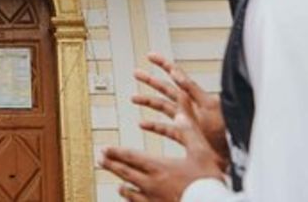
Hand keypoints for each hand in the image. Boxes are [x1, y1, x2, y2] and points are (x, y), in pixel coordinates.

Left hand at [99, 141, 221, 201]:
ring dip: (120, 183)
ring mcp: (153, 200)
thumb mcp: (201, 151)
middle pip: (125, 173)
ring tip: (116, 181)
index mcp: (159, 167)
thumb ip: (189, 131)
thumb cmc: (206, 181)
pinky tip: (130, 197)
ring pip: (130, 191)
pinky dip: (131, 199)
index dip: (116, 152)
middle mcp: (151, 184)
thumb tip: (180, 114)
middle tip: (101, 160)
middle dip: (112, 165)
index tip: (105, 149)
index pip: (131, 157)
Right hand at [132, 53, 228, 170]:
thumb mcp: (209, 105)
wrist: (233, 153)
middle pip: (166, 89)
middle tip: (136, 73)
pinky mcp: (186, 134)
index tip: (150, 56)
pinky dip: (153, 126)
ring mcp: (187, 120)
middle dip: (150, 80)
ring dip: (148, 102)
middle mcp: (189, 106)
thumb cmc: (226, 129)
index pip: (176, 74)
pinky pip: (166, 129)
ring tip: (134, 98)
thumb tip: (176, 73)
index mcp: (195, 96)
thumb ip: (192, 89)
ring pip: (163, 108)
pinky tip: (143, 124)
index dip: (163, 64)